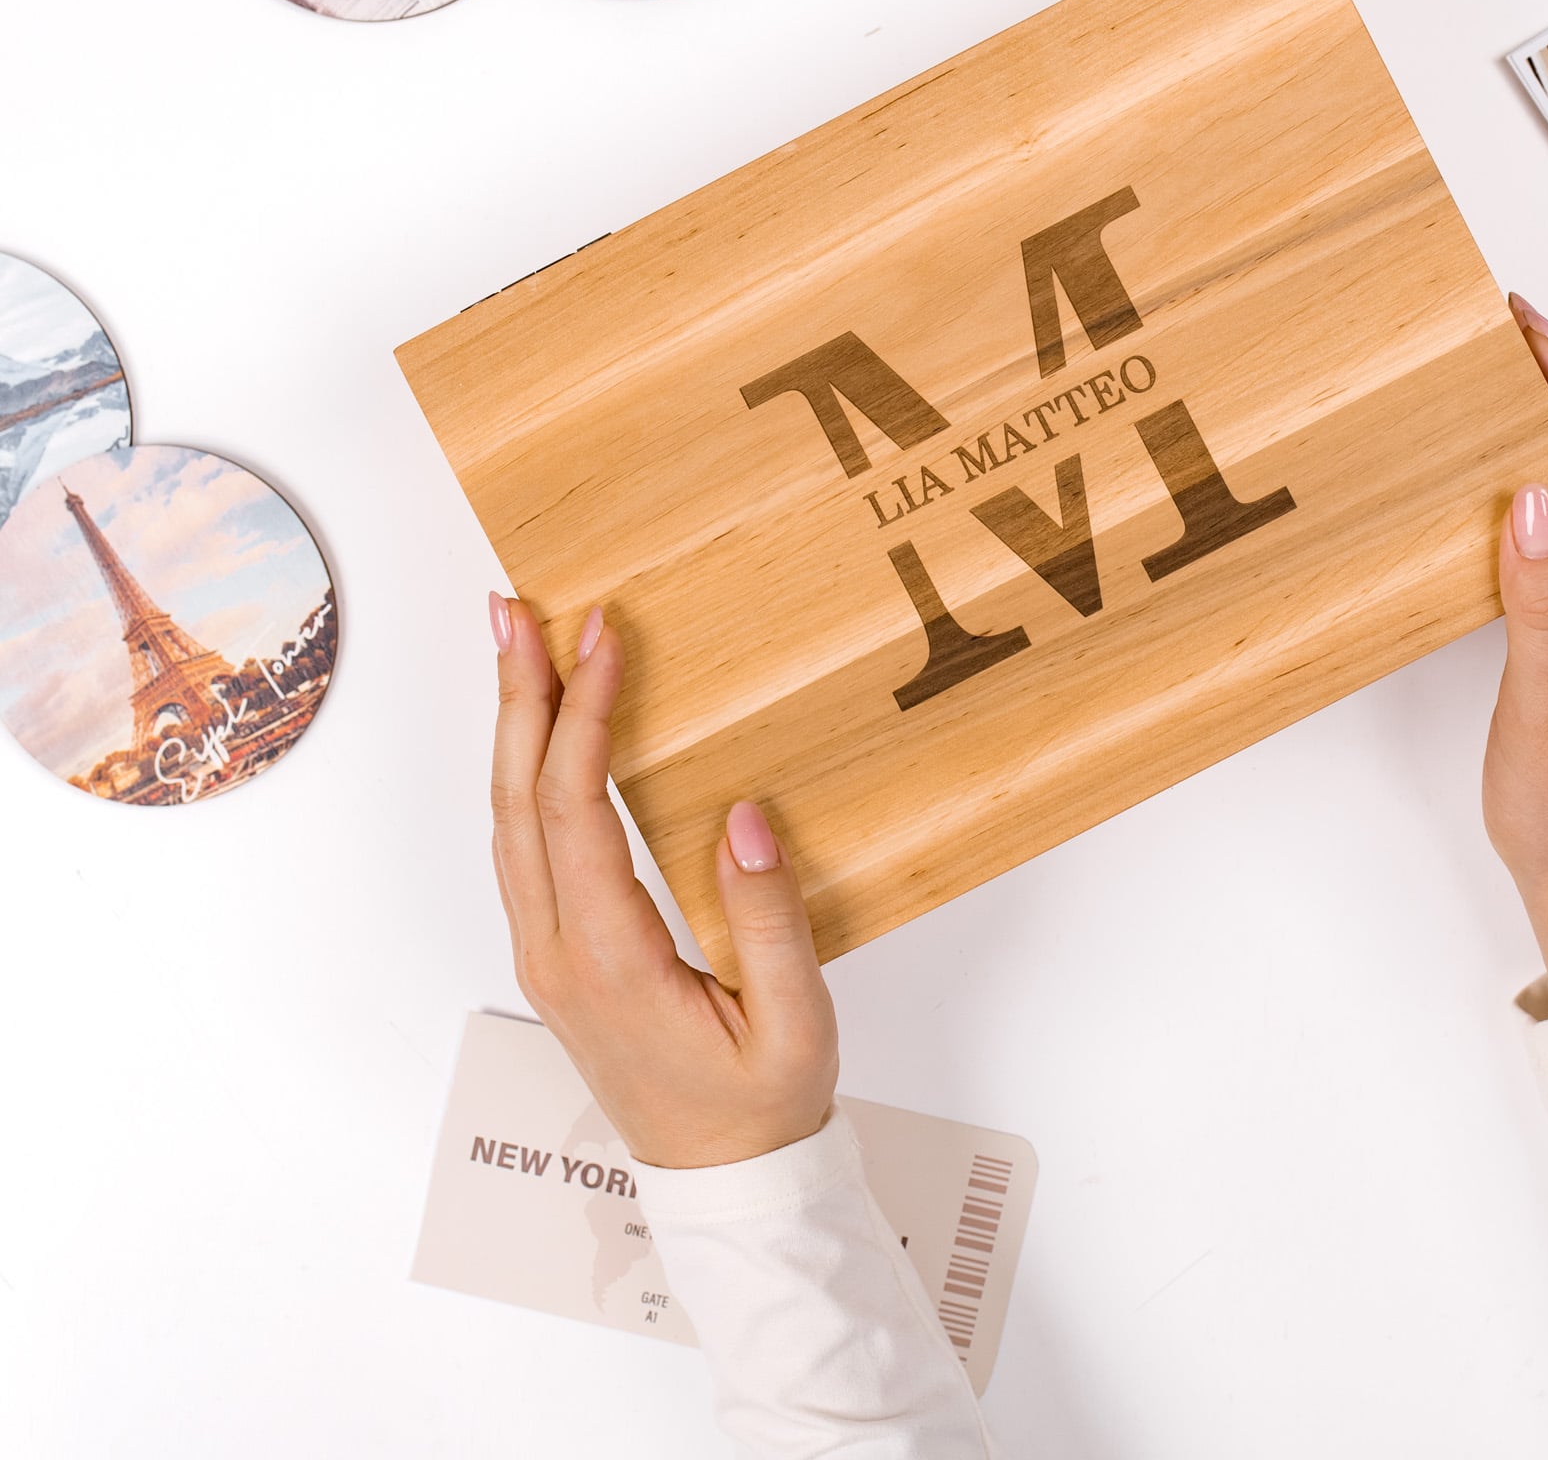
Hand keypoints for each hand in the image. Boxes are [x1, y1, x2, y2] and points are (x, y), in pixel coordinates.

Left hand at [487, 595, 838, 1167]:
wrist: (725, 1185)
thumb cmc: (764, 1105)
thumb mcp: (794, 1020)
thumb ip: (767, 919)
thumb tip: (742, 817)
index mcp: (611, 963)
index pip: (577, 812)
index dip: (584, 716)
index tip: (603, 635)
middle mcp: (557, 954)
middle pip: (516, 802)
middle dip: (518, 695)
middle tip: (514, 608)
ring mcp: (546, 957)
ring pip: (507, 822)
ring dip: (512, 727)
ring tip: (518, 647)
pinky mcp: (556, 957)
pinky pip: (522, 847)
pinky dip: (524, 774)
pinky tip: (541, 733)